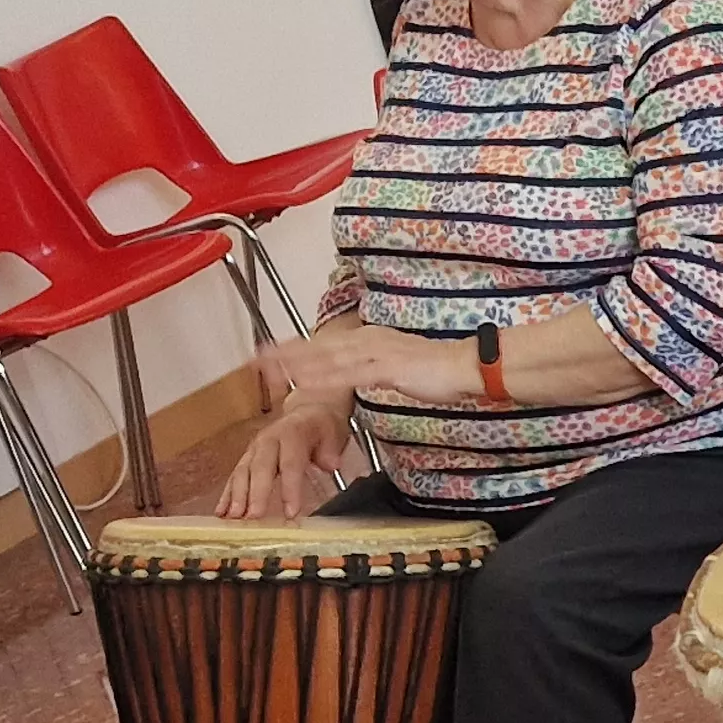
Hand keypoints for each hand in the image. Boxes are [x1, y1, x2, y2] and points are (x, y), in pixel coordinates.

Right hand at [219, 396, 353, 518]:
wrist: (308, 412)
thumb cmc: (320, 427)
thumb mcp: (333, 433)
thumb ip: (330, 451)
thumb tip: (331, 464)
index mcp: (291, 433)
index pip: (290, 463)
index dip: (290, 488)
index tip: (291, 511)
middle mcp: (269, 440)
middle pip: (260, 469)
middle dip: (255, 494)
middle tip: (253, 516)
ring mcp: (255, 449)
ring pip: (243, 472)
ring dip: (236, 496)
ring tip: (233, 517)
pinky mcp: (247, 458)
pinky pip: (235, 477)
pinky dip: (227, 495)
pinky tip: (221, 512)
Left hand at [260, 324, 473, 406]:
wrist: (467, 366)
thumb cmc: (440, 369)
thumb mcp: (401, 366)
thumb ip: (379, 368)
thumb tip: (366, 374)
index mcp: (370, 340)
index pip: (326, 343)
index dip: (296, 348)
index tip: (271, 353)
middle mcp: (367, 341)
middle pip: (318, 346)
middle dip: (285, 352)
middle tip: (254, 357)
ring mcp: (375, 353)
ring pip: (326, 358)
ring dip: (295, 363)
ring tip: (269, 368)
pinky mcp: (385, 368)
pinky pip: (347, 375)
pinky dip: (323, 377)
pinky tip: (304, 382)